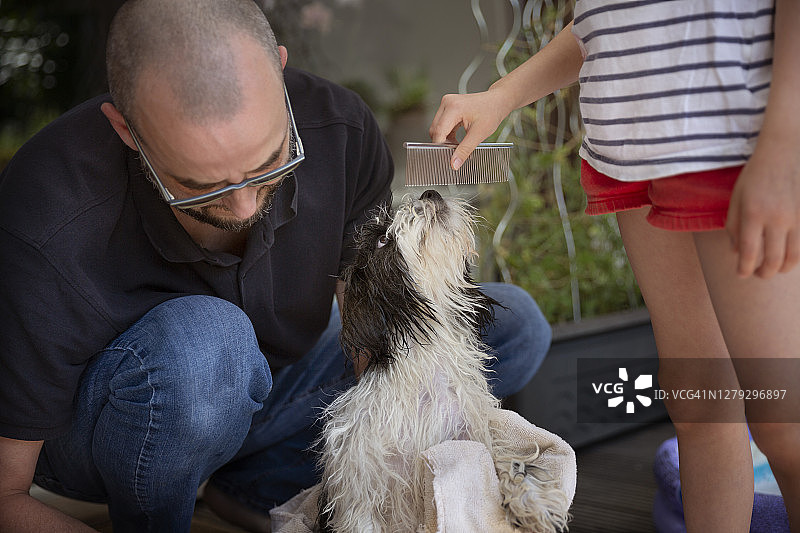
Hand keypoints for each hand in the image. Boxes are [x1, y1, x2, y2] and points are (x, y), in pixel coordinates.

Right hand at [429, 89, 512, 170]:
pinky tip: (456, 139)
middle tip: (455, 151)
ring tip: (458, 144)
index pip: (439, 132)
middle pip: (435, 130)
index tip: (448, 157)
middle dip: (443, 143)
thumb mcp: (479, 134)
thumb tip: (454, 164)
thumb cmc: (491, 113)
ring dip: (445, 139)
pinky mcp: (448, 107)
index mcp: (453, 107)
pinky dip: (447, 134)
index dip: (441, 146)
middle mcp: (447, 103)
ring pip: (437, 128)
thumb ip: (465, 150)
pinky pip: (441, 124)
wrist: (497, 101)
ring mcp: (446, 103)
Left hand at [726, 137, 799, 278]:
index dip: (744, 268)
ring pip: (794, 256)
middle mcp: (777, 218)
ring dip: (783, 268)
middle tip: (758, 274)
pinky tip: (788, 255)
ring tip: (774, 269)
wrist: (786, 151)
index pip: (749, 252)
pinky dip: (797, 255)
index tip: (741, 274)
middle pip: (774, 260)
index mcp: (754, 213)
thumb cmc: (756, 175)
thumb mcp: (737, 197)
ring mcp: (797, 217)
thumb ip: (734, 226)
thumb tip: (736, 252)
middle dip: (764, 273)